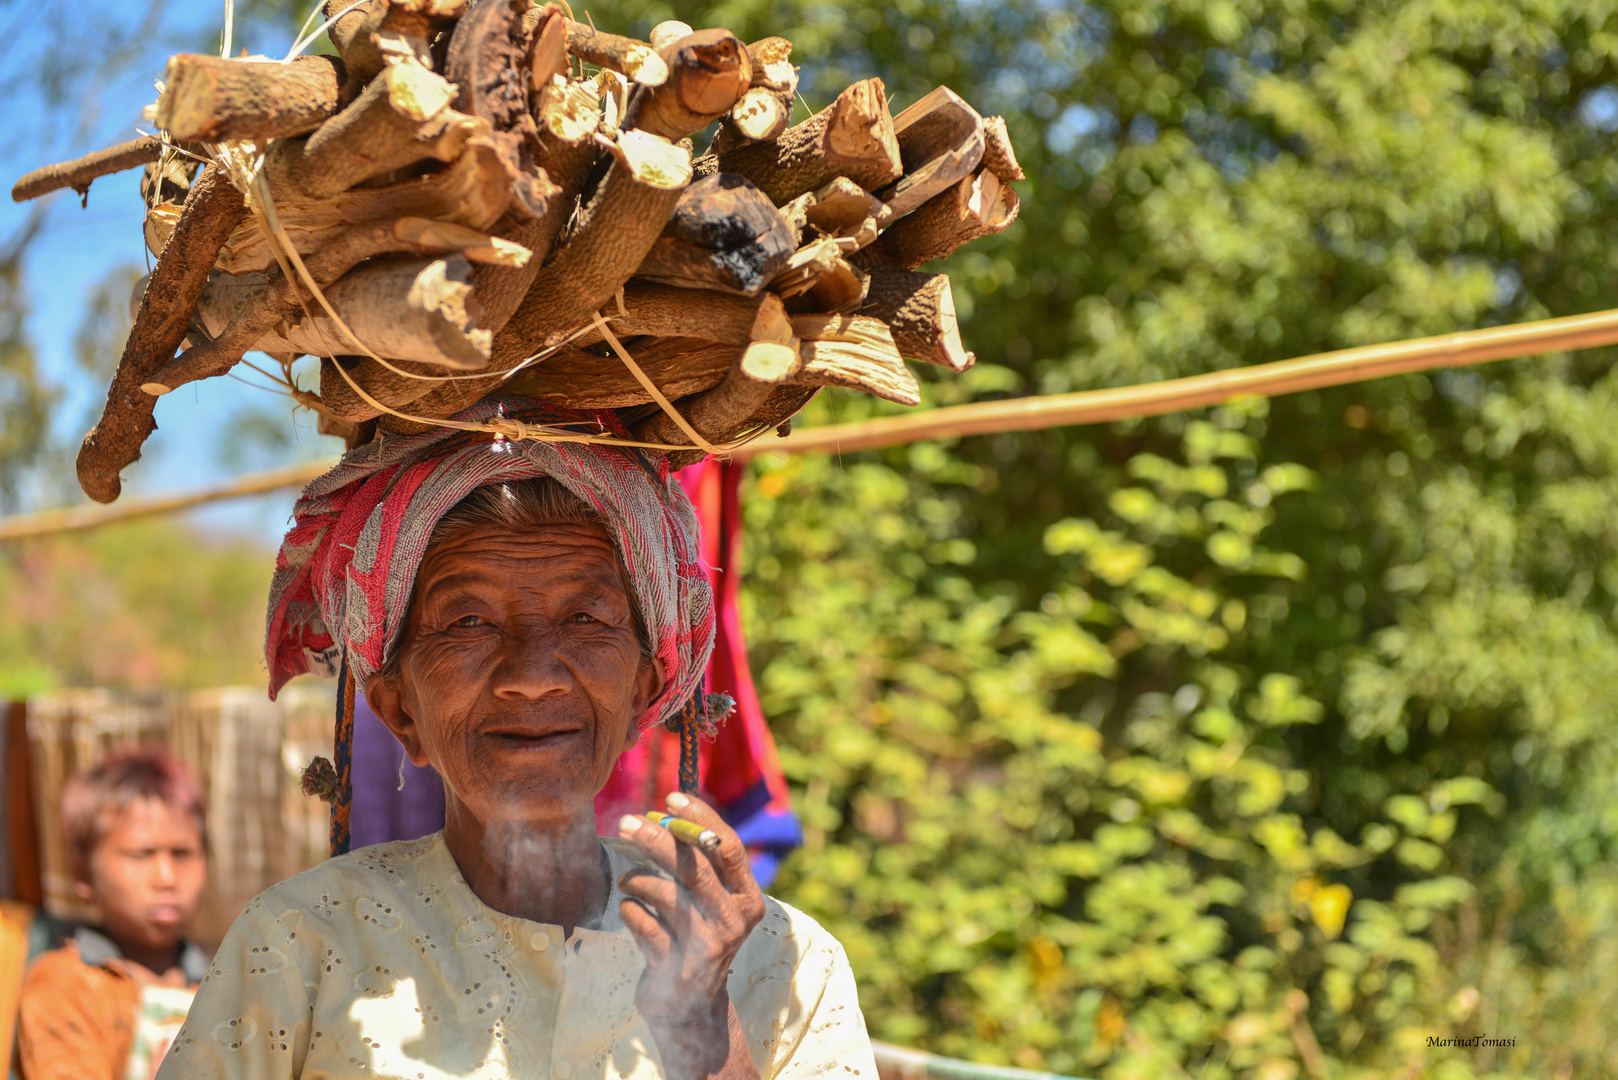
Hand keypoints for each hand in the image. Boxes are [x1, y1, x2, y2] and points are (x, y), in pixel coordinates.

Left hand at [617, 792, 764, 1078]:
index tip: (671, 797)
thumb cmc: (697, 935)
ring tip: (627, 881)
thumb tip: (662, 814)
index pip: (728, 848)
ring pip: (664, 894)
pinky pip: (642, 922)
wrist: (691, 1006)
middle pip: (693, 867)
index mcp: (748, 899)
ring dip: (636, 880)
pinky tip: (631, 913)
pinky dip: (629, 911)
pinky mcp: (676, 966)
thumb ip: (697, 862)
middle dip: (656, 840)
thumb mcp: (709, 901)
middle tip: (626, 823)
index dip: (700, 820)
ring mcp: (706, 947)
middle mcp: (734, 922)